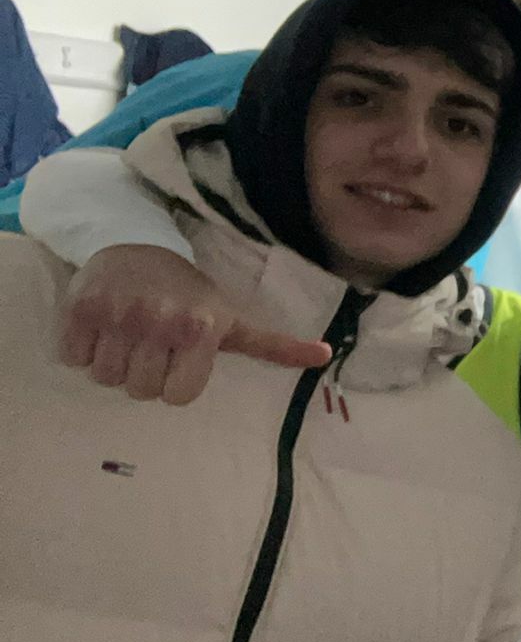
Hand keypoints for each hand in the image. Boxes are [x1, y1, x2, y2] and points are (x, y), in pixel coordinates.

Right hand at [60, 244, 330, 404]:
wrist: (137, 244)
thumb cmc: (190, 292)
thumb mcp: (234, 318)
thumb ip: (275, 345)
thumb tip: (326, 356)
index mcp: (201, 329)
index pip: (178, 397)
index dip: (175, 384)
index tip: (178, 359)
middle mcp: (160, 321)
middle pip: (140, 391)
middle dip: (144, 374)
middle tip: (151, 344)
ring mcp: (118, 315)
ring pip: (105, 378)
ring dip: (113, 364)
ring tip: (128, 334)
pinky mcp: (79, 309)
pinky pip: (73, 359)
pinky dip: (82, 350)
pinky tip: (102, 326)